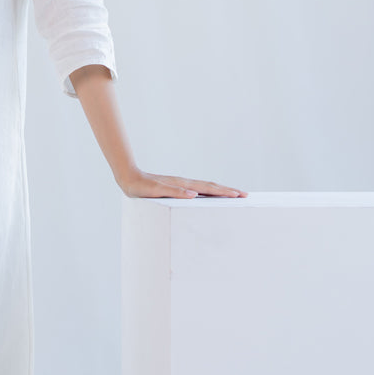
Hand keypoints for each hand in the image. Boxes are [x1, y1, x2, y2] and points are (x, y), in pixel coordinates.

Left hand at [117, 169, 246, 198]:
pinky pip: (198, 190)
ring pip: (206, 187)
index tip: (239, 194)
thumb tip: (193, 194)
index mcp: (183, 185)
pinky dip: (209, 192)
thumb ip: (174, 193)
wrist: (129, 178)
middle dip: (228, 190)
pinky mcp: (177, 187)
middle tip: (244, 195)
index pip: (209, 188)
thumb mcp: (156, 191)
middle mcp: (185, 184)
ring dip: (221, 190)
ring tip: (233, 194)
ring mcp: (182, 185)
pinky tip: (210, 196)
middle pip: (212, 186)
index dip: (225, 192)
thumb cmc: (141, 188)